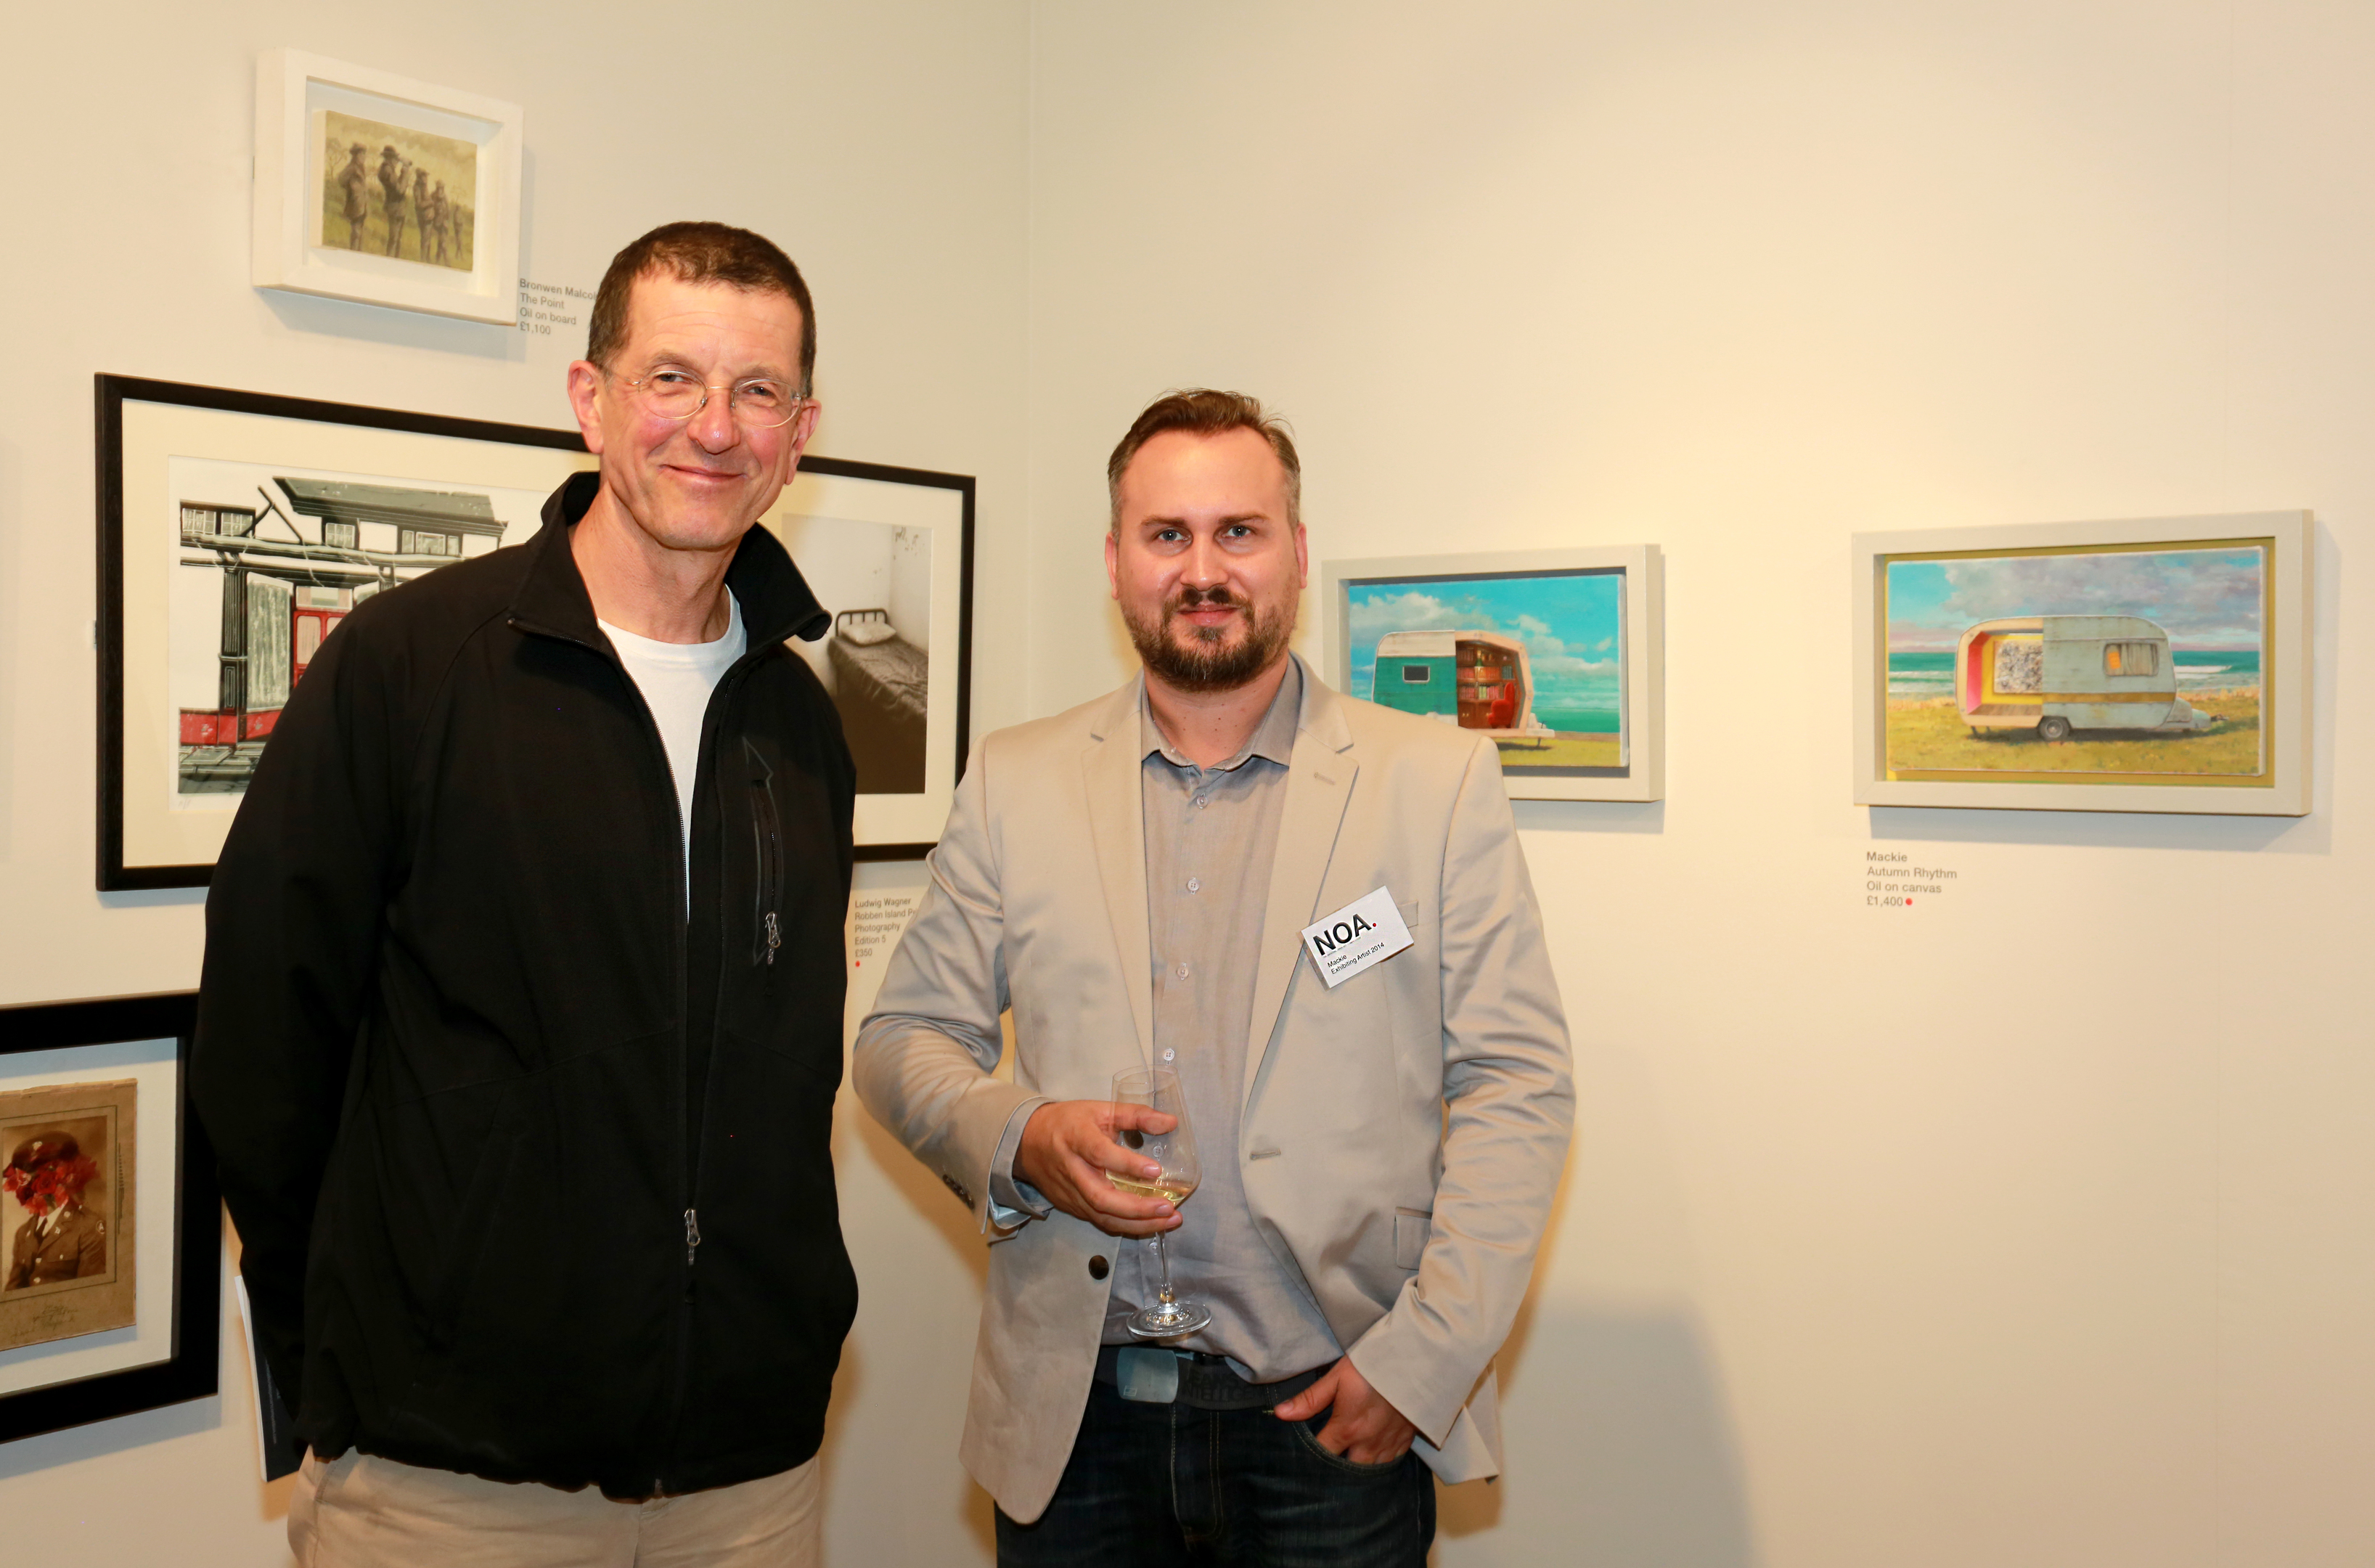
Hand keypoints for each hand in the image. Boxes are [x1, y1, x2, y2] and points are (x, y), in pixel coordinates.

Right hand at [1014, 1100, 1183, 1238]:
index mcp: (1077, 1138)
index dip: (1128, 1165)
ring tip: (1169, 1220)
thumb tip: (1170, 1122)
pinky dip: (1127, 1226)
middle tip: (1167, 1207)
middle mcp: (1072, 1170)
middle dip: (1137, 1208)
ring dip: (1138, 1224)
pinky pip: (1100, 1221)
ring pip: (1102, 1216)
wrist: (1027, 1142)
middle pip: (1101, 1197)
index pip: (1100, 1154)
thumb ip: (1136, 1115)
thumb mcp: (1100, 1109)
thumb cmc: (1068, 1122)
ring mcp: (1070, 1193)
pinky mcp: (1071, 1207)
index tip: (1155, 1171)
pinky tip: (1150, 1223)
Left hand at [1272, 1356, 1417, 1464]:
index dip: (1309, 1460)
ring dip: (1360, 1473)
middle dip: (1337, 1475)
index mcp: (1347, 1428)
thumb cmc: (1373, 1364)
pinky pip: (1392, 1462)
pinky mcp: (1407, 1439)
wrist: (1416, 1360)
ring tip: (1347, 1475)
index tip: (1301, 1463)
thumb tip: (1280, 1413)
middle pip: (1348, 1472)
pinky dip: (1382, 1464)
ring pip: (1372, 1472)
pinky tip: (1374, 1462)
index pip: (1323, 1455)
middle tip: (1325, 1475)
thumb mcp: (1338, 1377)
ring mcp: (1389, 1443)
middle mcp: (1368, 1443)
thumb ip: (1310, 1399)